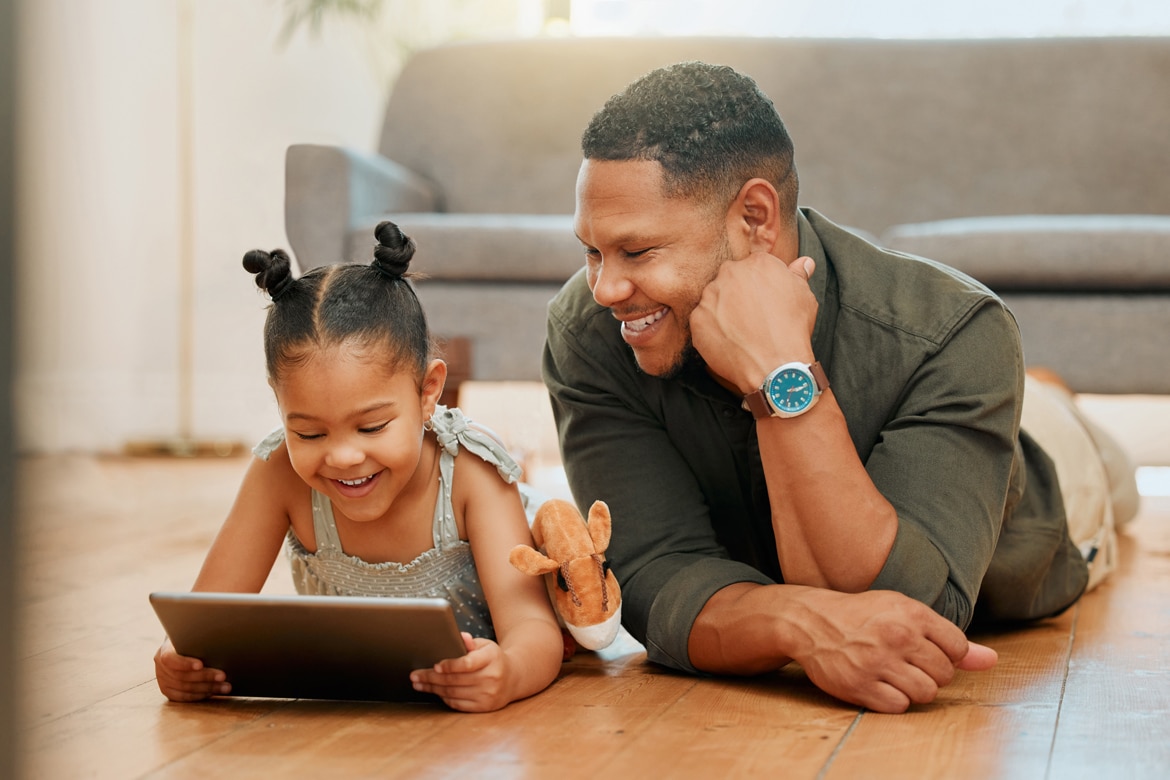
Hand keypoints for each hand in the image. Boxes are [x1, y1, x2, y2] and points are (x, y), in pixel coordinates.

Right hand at [153, 638, 230, 701]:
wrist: (182, 648)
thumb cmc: (192, 641)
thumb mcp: (192, 637)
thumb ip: (198, 641)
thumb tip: (220, 640)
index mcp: (164, 651)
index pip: (170, 659)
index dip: (185, 663)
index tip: (201, 664)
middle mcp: (160, 668)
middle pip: (182, 676)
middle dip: (205, 677)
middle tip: (223, 676)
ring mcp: (163, 681)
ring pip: (185, 689)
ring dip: (208, 688)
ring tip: (225, 686)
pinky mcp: (168, 692)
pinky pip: (184, 697)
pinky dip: (200, 695)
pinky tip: (213, 692)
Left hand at [410, 632, 512, 712]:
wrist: (513, 678)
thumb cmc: (493, 659)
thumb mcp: (485, 645)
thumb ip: (470, 642)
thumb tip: (460, 637)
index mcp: (491, 658)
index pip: (467, 663)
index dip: (450, 665)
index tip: (435, 665)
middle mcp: (491, 677)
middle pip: (455, 680)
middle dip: (431, 678)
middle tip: (415, 675)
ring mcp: (488, 694)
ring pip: (453, 693)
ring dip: (433, 689)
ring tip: (419, 684)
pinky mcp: (484, 707)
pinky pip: (458, 704)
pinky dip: (444, 698)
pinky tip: (435, 691)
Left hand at [691, 252, 818, 392]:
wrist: (775, 365)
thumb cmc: (792, 330)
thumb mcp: (804, 297)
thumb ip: (798, 275)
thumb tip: (804, 263)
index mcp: (757, 263)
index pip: (752, 266)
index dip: (758, 286)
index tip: (762, 300)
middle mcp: (730, 274)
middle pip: (730, 279)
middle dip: (738, 294)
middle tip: (751, 317)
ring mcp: (710, 296)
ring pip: (714, 299)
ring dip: (724, 311)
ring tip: (741, 331)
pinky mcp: (697, 318)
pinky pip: (702, 320)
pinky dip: (713, 330)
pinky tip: (730, 341)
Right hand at [791, 589, 996, 712]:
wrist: (812, 622)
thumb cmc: (864, 616)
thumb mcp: (904, 613)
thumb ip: (949, 638)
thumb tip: (992, 661)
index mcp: (911, 614)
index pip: (958, 648)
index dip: (946, 654)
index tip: (926, 649)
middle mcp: (897, 637)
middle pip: (944, 674)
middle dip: (931, 673)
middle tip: (907, 662)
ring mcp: (878, 662)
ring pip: (925, 693)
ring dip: (915, 689)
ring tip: (896, 674)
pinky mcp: (860, 685)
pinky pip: (899, 706)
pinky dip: (893, 700)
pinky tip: (880, 684)